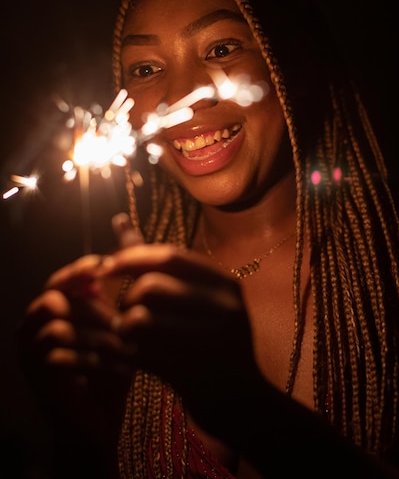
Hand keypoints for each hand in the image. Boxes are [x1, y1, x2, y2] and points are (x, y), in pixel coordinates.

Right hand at [17, 254, 134, 447]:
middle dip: (93, 310)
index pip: (60, 279)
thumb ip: (120, 274)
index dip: (81, 271)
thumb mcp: (119, 314)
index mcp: (52, 307)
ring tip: (127, 351)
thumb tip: (125, 221)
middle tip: (124, 323)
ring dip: (97, 338)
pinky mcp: (35, 379)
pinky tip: (120, 370)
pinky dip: (93, 362)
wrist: (101, 418)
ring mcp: (29, 353)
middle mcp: (32, 325)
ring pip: (58, 328)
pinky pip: (59, 359)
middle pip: (55, 299)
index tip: (107, 269)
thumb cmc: (112, 361)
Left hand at [100, 244, 264, 433]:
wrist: (243, 401)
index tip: (107, 267)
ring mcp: (211, 340)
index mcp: (224, 284)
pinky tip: (138, 356)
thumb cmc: (213, 341)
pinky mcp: (193, 371)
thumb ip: (161, 264)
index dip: (131, 257)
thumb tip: (119, 221)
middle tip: (126, 312)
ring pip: (140, 318)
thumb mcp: (201, 298)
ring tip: (132, 335)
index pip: (169, 256)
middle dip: (126, 298)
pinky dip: (130, 352)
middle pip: (150, 286)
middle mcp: (223, 307)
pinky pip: (141, 352)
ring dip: (126, 327)